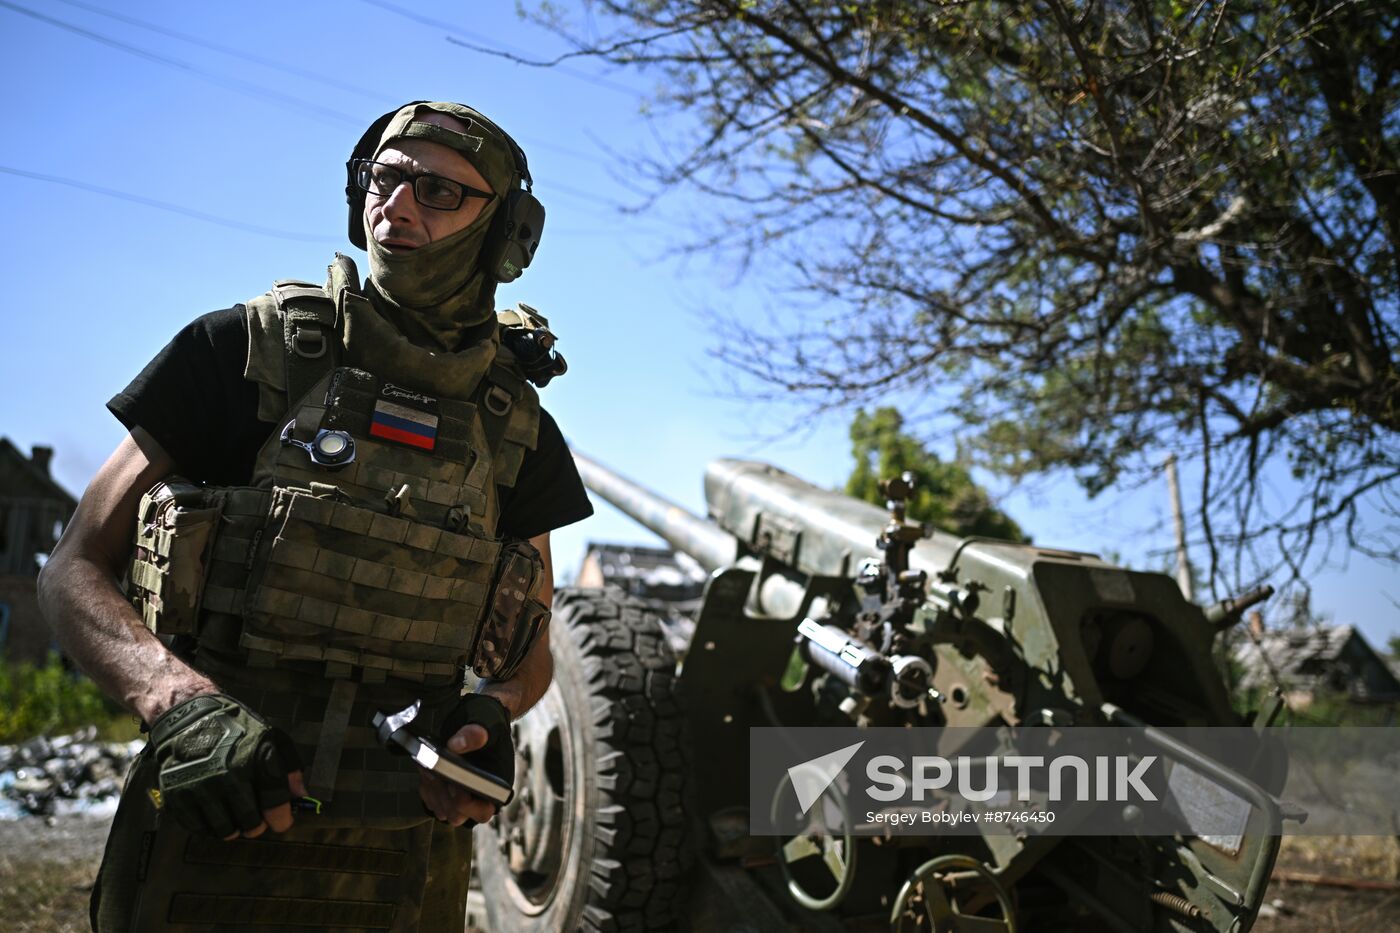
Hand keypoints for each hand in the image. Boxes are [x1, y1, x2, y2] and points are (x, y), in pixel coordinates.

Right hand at [150, 693, 305, 839]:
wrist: (190, 718)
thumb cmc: (237, 729)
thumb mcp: (271, 737)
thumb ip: (290, 767)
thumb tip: (301, 798)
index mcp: (257, 757)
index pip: (275, 800)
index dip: (282, 818)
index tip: (281, 823)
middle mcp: (229, 774)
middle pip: (250, 821)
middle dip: (256, 826)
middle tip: (254, 822)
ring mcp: (202, 786)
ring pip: (225, 829)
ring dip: (233, 829)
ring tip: (234, 820)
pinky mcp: (177, 794)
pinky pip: (198, 827)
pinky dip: (209, 828)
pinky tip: (213, 816)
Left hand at [419, 694, 512, 825]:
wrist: (478, 715)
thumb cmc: (487, 719)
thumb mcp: (485, 720)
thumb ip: (474, 732)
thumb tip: (456, 746)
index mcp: (496, 784)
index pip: (482, 811)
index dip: (467, 805)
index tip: (454, 786)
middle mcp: (479, 794)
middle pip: (458, 815)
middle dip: (444, 798)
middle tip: (434, 774)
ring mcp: (461, 793)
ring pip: (442, 810)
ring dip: (432, 792)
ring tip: (426, 767)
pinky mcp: (446, 789)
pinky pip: (432, 800)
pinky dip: (426, 788)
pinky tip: (424, 770)